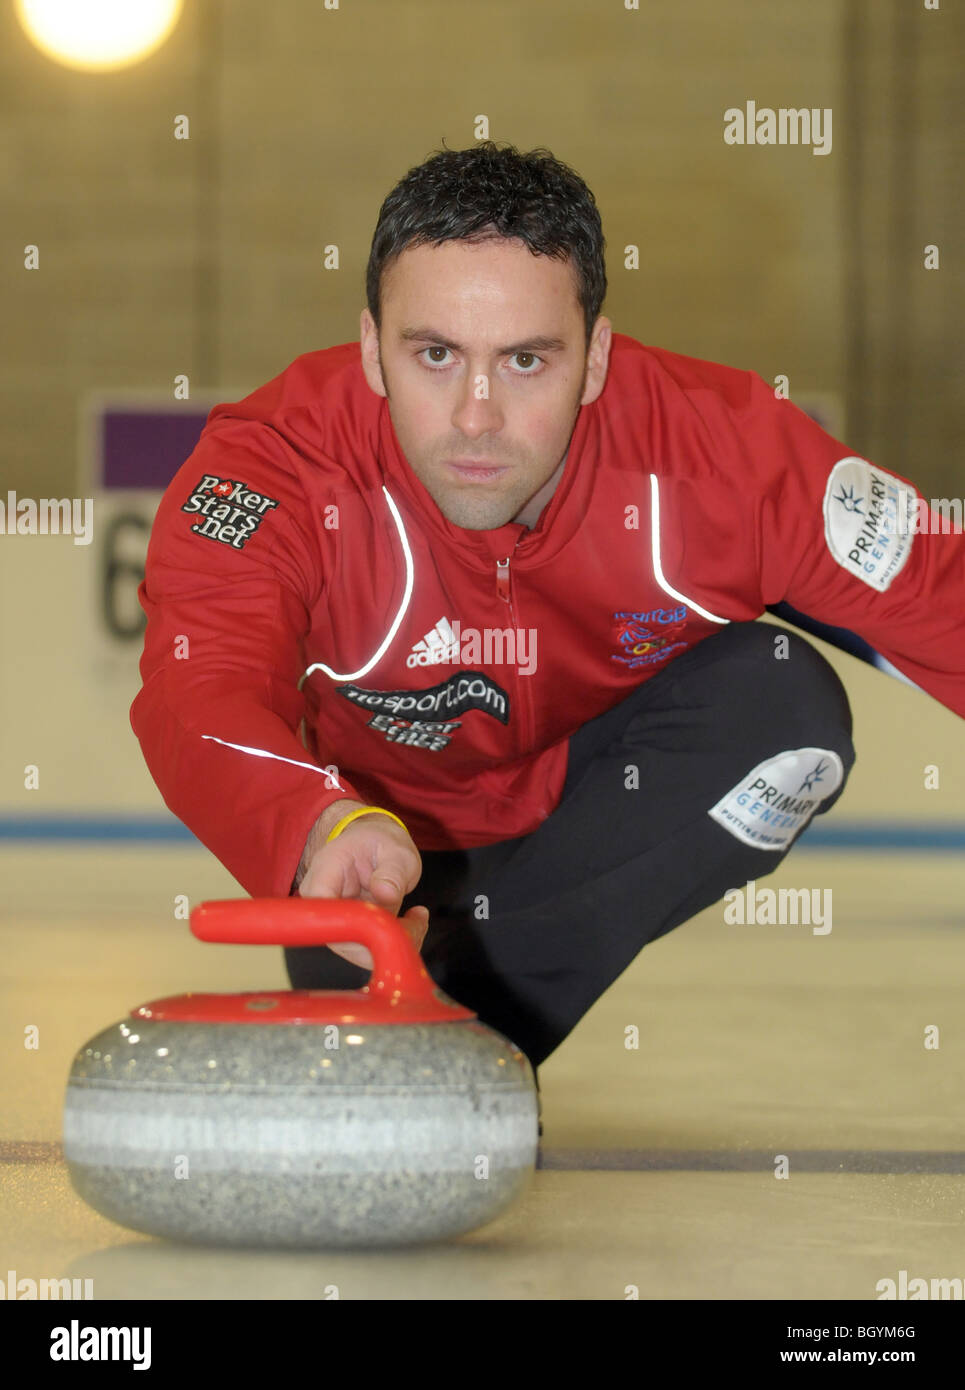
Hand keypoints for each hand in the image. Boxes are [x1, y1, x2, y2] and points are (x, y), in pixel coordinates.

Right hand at [297, 803, 429, 969]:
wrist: (375, 846)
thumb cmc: (380, 842)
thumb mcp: (395, 849)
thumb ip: (392, 871)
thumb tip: (385, 893)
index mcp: (326, 869)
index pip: (320, 906)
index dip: (349, 924)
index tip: (385, 923)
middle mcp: (322, 898)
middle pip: (338, 937)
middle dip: (382, 939)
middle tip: (416, 923)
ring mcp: (333, 918)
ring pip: (356, 949)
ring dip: (392, 941)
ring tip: (418, 918)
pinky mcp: (348, 931)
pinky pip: (368, 948)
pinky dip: (394, 940)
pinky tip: (413, 921)